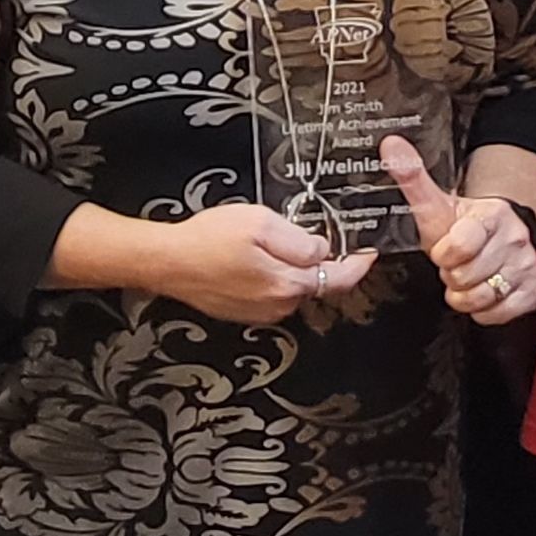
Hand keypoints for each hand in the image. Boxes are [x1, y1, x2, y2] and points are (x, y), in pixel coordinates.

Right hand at [155, 202, 375, 324]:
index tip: (368, 253)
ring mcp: (261, 312)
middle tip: (314, 234)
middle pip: (316, 283)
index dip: (357, 264)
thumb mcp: (260, 223)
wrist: (168, 262)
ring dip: (294, 268)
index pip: (338, 279)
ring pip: (293, 287)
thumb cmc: (207, 239)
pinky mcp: (245, 312)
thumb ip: (299, 239)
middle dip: (321, 261)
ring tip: (272, 242)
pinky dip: (274, 276)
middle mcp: (278, 305)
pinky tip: (254, 258)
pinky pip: (272, 293)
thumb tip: (322, 249)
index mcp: (287, 283)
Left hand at [383, 136, 535, 324]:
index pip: (460, 245)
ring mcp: (526, 265)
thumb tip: (390, 145)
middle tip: (455, 263)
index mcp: (491, 214)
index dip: (444, 253)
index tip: (444, 249)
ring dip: (465, 294)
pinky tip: (481, 290)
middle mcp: (515, 238)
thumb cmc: (462, 225)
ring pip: (482, 297)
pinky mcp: (533, 290)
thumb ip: (412, 176)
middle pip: (466, 276)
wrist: (498, 234)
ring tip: (466, 277)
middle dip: (452, 275)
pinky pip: (497, 313)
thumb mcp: (437, 204)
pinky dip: (483, 309)